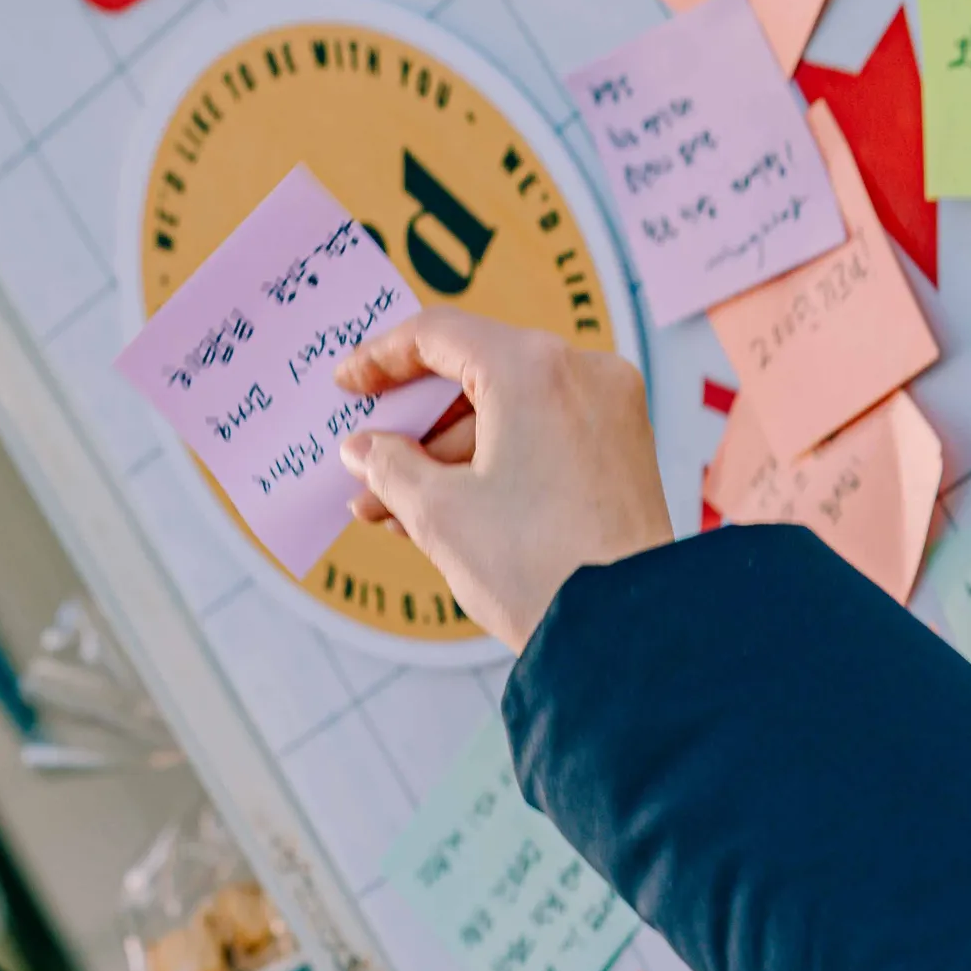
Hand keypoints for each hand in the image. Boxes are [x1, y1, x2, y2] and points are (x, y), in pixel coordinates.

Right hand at [334, 315, 671, 651]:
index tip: (345, 385)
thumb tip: (364, 448)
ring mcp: (610, 409)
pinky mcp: (623, 449)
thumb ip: (389, 465)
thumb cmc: (537, 568)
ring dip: (447, 453)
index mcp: (532, 368)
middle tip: (364, 460)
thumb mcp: (439, 513)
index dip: (380, 358)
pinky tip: (443, 509)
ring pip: (508, 411)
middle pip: (475, 374)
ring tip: (388, 506)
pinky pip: (543, 435)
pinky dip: (494, 461)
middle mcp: (581, 372)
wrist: (624, 634)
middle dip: (412, 426)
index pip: (438, 335)